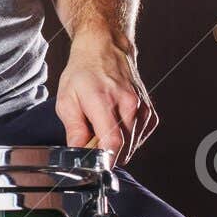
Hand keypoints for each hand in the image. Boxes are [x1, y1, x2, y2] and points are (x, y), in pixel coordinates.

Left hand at [55, 30, 157, 162]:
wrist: (105, 50)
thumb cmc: (83, 74)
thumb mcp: (66, 100)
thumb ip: (74, 129)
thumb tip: (78, 153)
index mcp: (103, 101)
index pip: (112, 142)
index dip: (105, 160)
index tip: (96, 166)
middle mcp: (128, 104)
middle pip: (123, 148)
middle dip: (107, 154)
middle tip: (92, 144)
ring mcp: (142, 108)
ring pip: (133, 146)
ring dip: (118, 147)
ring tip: (103, 129)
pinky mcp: (150, 112)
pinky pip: (140, 139)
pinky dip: (129, 140)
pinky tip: (117, 127)